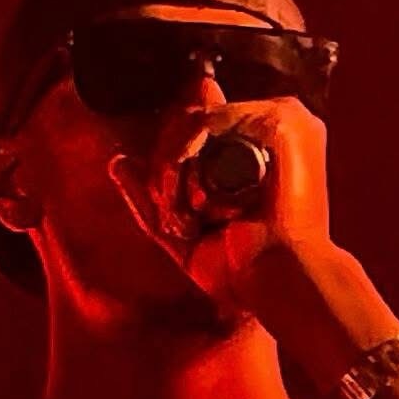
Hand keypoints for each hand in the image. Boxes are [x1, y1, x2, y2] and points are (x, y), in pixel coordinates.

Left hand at [108, 95, 332, 311]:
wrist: (276, 283)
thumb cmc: (242, 270)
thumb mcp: (184, 234)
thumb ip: (152, 198)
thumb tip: (117, 161)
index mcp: (257, 144)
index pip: (195, 123)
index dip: (171, 154)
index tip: (170, 202)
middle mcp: (271, 123)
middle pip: (189, 116)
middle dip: (166, 166)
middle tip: (180, 216)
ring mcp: (281, 117)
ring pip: (194, 118)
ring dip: (173, 167)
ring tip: (190, 215)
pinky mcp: (281, 121)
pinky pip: (209, 120)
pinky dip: (186, 155)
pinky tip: (196, 197)